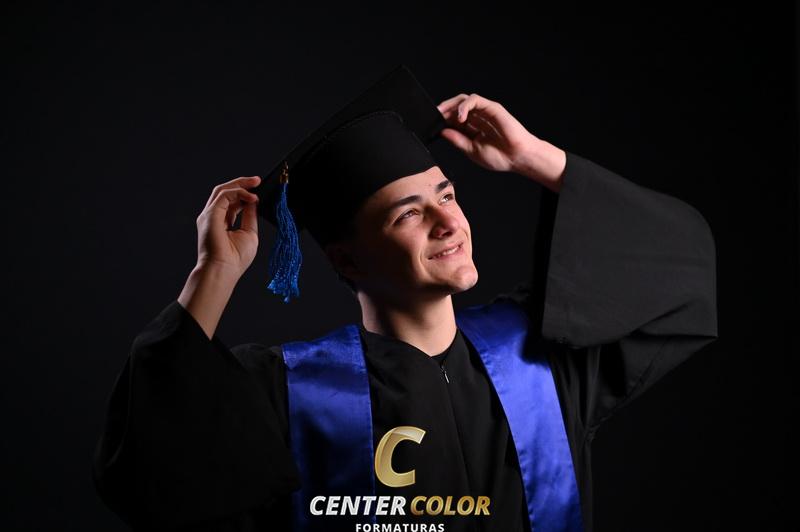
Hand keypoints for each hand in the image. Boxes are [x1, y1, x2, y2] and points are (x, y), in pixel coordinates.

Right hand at [194, 175, 260, 277]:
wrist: (223, 270)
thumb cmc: (235, 259)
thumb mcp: (249, 233)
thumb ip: (249, 216)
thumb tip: (254, 201)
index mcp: (221, 222)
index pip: (231, 201)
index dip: (245, 193)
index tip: (259, 189)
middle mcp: (213, 216)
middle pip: (225, 192)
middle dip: (242, 184)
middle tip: (257, 180)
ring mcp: (209, 215)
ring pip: (223, 190)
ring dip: (240, 184)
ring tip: (255, 183)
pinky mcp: (210, 214)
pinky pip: (224, 195)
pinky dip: (239, 192)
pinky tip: (251, 196)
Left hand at [437, 93, 565, 191]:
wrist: (518, 158)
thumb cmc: (500, 157)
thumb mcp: (472, 150)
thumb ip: (458, 140)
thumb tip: (443, 132)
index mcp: (473, 128)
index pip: (453, 118)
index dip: (443, 119)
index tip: (432, 124)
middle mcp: (478, 118)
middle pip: (456, 106)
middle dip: (444, 110)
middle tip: (434, 116)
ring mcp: (485, 112)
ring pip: (464, 100)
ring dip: (451, 105)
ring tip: (443, 115)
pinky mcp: (492, 108)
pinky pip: (475, 100)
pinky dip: (464, 106)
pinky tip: (460, 117)